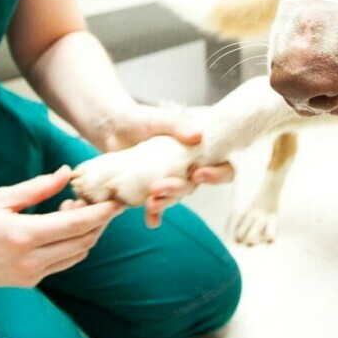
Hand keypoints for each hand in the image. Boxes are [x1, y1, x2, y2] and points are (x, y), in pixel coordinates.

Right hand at [0, 166, 122, 288]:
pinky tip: (62, 225)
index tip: (116, 199)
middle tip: (98, 198)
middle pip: (84, 241)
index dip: (101, 211)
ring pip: (78, 254)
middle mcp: (31, 261)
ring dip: (87, 233)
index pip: (77, 224)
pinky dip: (73, 245)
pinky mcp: (30, 282)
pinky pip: (63, 263)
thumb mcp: (1, 198)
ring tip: (75, 208)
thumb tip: (67, 173)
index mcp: (23, 236)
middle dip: (99, 221)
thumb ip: (38, 187)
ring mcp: (31, 275)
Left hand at [84, 103, 234, 228]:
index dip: (217, 176)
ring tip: (149, 202)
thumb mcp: (160, 117)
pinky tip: (151, 220)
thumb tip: (199, 135)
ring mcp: (170, 181)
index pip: (223, 169)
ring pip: (175, 198)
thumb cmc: (142, 119)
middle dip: (177, 189)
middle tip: (158, 187)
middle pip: (192, 187)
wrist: (114, 128)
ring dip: (164, 203)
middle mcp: (188, 169)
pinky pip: (157, 208)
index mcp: (198, 152)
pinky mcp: (151, 191)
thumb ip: (179, 124)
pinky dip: (154, 215)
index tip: (198, 173)